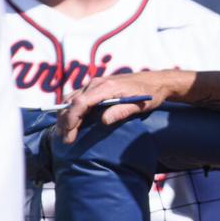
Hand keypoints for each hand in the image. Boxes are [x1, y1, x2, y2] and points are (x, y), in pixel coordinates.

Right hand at [56, 70, 187, 143]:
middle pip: (71, 102)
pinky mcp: (95, 87)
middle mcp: (96, 83)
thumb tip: (104, 121)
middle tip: (65, 140)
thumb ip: (122, 111)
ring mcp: (94, 84)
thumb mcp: (140, 105)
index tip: (69, 134)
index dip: (72, 119)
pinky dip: (70, 110)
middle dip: (65, 121)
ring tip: (65, 134)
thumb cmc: (149, 94)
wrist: (155, 81)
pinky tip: (71, 122)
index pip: (80, 103)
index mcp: (106, 87)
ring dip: (65, 116)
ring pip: (71, 99)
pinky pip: (77, 97)